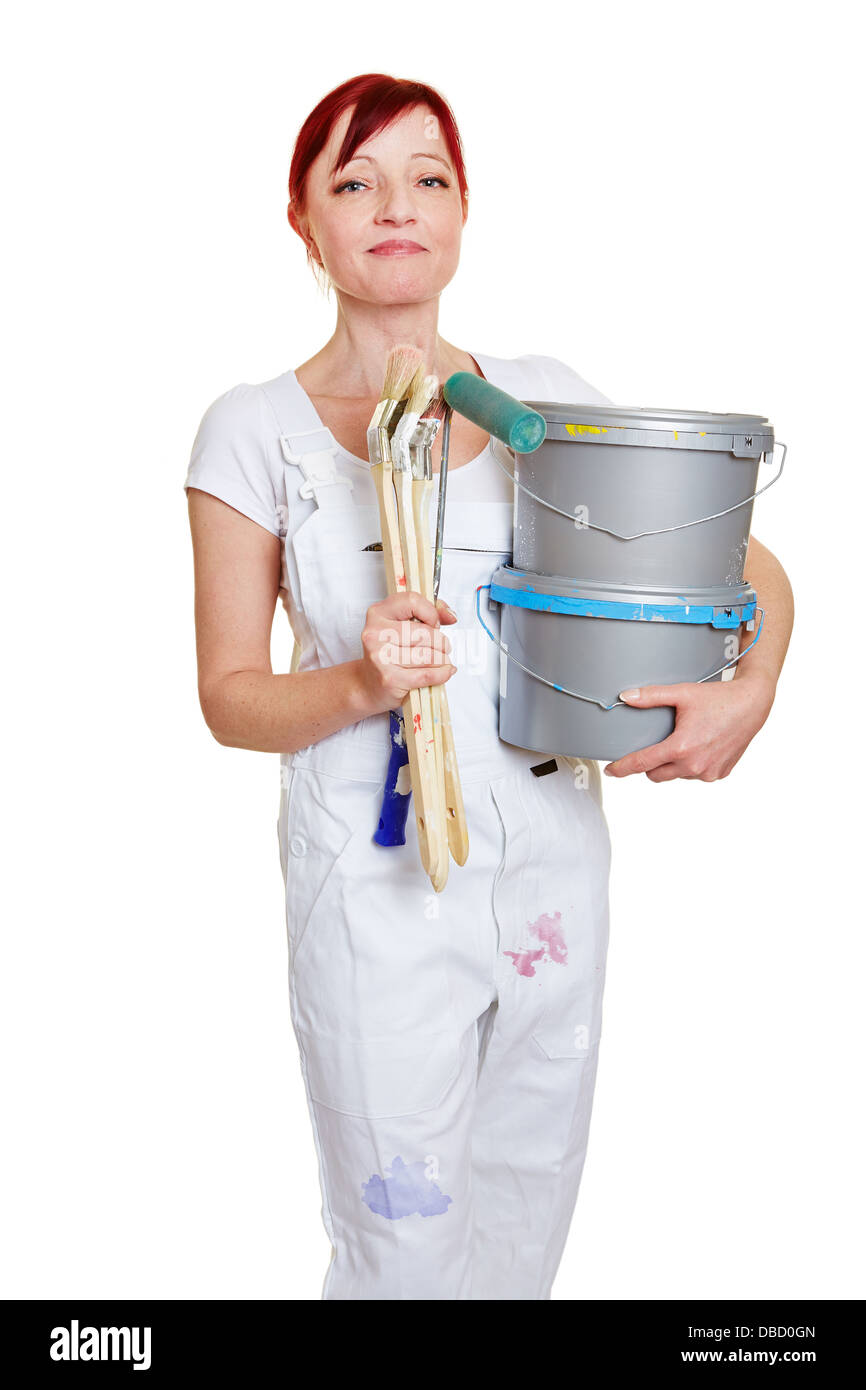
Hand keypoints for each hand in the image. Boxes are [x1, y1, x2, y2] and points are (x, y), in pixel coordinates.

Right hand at [358, 591, 457, 713]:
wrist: (369, 684)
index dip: (431, 612)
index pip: (412, 601)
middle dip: (442, 642)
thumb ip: (429, 613)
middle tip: (444, 647)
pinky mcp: (389, 678)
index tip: (434, 623)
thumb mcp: (403, 626)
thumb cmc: (388, 653)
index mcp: (378, 613)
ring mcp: (381, 656)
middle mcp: (375, 633)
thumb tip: (451, 616)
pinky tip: (445, 672)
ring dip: (443, 659)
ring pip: (428, 655)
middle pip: (424, 633)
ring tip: (443, 660)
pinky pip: (426, 674)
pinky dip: (442, 674)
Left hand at [603, 673, 775, 781]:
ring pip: (677, 775)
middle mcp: (694, 765)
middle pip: (656, 775)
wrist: (752, 704)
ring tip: (686, 740)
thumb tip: (624, 696)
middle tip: (656, 745)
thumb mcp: (682, 693)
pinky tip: (701, 746)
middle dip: (651, 764)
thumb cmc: (717, 697)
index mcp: (680, 748)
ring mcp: (708, 773)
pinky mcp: (719, 774)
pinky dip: (693, 764)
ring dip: (674, 764)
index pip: (642, 763)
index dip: (623, 768)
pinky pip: (696, 775)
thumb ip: (651, 696)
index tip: (611, 771)